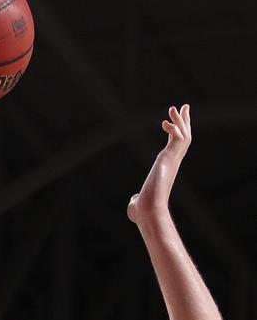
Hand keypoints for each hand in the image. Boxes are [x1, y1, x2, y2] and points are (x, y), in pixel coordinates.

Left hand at [127, 104, 190, 224]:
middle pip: (184, 138)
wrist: (147, 213)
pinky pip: (177, 138)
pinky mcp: (169, 159)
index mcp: (166, 170)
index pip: (175, 149)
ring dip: (180, 120)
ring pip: (184, 135)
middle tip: (183, 107)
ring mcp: (172, 161)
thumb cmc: (142, 212)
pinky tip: (164, 123)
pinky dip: (173, 128)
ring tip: (174, 107)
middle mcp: (172, 164)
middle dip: (184, 122)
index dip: (175, 135)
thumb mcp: (137, 202)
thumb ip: (137, 198)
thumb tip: (134, 200)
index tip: (172, 124)